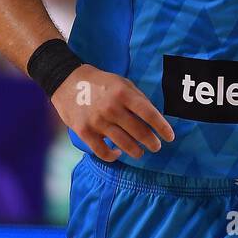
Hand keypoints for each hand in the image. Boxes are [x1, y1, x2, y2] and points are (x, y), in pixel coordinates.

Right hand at [51, 64, 174, 161]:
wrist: (67, 81)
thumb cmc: (100, 82)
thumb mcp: (122, 82)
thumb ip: (137, 98)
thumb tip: (154, 117)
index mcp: (123, 93)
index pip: (149, 114)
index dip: (162, 127)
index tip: (170, 137)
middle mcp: (111, 108)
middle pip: (139, 132)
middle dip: (152, 142)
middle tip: (156, 147)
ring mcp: (97, 121)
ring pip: (124, 144)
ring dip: (136, 151)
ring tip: (140, 152)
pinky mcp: (84, 132)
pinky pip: (102, 151)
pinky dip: (113, 156)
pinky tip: (117, 154)